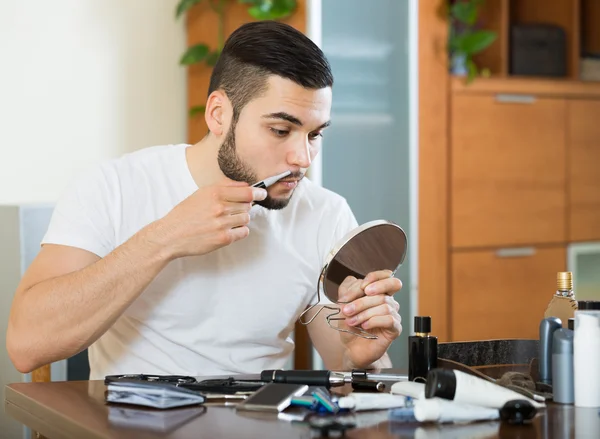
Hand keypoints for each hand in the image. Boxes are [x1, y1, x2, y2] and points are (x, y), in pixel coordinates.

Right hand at [149, 180, 266, 258]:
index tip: (262, 193)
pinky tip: (228, 229)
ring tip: (226, 221)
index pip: (246, 191)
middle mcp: (220, 207)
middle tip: (232, 211)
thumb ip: (224, 187)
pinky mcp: (223, 238)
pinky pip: (243, 232)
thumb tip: (246, 185)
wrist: (171, 235)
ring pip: (246, 218)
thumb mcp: (201, 193)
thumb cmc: (185, 214)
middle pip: (248, 205)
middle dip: (243, 207)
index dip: (257, 192)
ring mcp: (222, 223)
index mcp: (215, 193)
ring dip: (240, 219)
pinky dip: (239, 231)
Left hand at [337, 270, 401, 367]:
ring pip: (384, 305)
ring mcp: (393, 314)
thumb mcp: (343, 305)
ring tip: (351, 321)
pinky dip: (374, 321)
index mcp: (378, 292)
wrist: (351, 347)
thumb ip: (349, 291)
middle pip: (383, 291)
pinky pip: (389, 319)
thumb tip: (357, 283)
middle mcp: (388, 301)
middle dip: (362, 300)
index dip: (376, 277)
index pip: (386, 275)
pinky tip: (364, 326)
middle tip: (347, 309)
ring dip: (363, 313)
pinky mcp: (395, 328)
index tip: (362, 286)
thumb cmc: (350, 326)